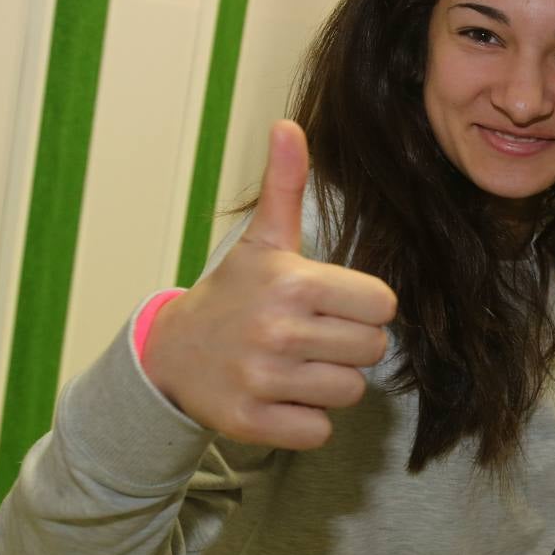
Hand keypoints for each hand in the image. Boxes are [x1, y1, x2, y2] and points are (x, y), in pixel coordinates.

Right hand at [144, 120, 396, 448]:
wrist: (170, 355)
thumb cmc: (234, 293)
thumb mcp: (263, 241)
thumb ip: (285, 185)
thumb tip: (288, 124)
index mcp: (292, 282)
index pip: (383, 305)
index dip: (366, 306)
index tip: (335, 304)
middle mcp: (277, 330)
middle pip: (373, 350)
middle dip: (351, 345)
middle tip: (315, 336)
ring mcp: (262, 380)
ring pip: (351, 392)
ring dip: (331, 383)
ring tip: (297, 364)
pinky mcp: (250, 422)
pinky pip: (319, 430)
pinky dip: (308, 420)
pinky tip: (282, 396)